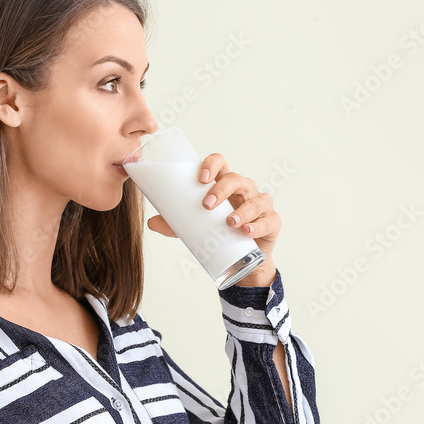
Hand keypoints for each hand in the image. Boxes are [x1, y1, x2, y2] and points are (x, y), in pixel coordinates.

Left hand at [147, 153, 280, 286]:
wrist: (242, 260)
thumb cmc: (219, 233)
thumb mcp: (194, 227)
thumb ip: (174, 224)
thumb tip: (151, 222)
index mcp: (224, 184)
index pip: (220, 163)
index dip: (211, 165)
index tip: (200, 178)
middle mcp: (244, 189)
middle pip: (236, 179)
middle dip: (222, 189)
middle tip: (207, 205)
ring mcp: (260, 204)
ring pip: (256, 199)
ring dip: (242, 210)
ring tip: (229, 222)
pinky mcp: (272, 221)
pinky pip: (269, 220)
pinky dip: (258, 225)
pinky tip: (246, 230)